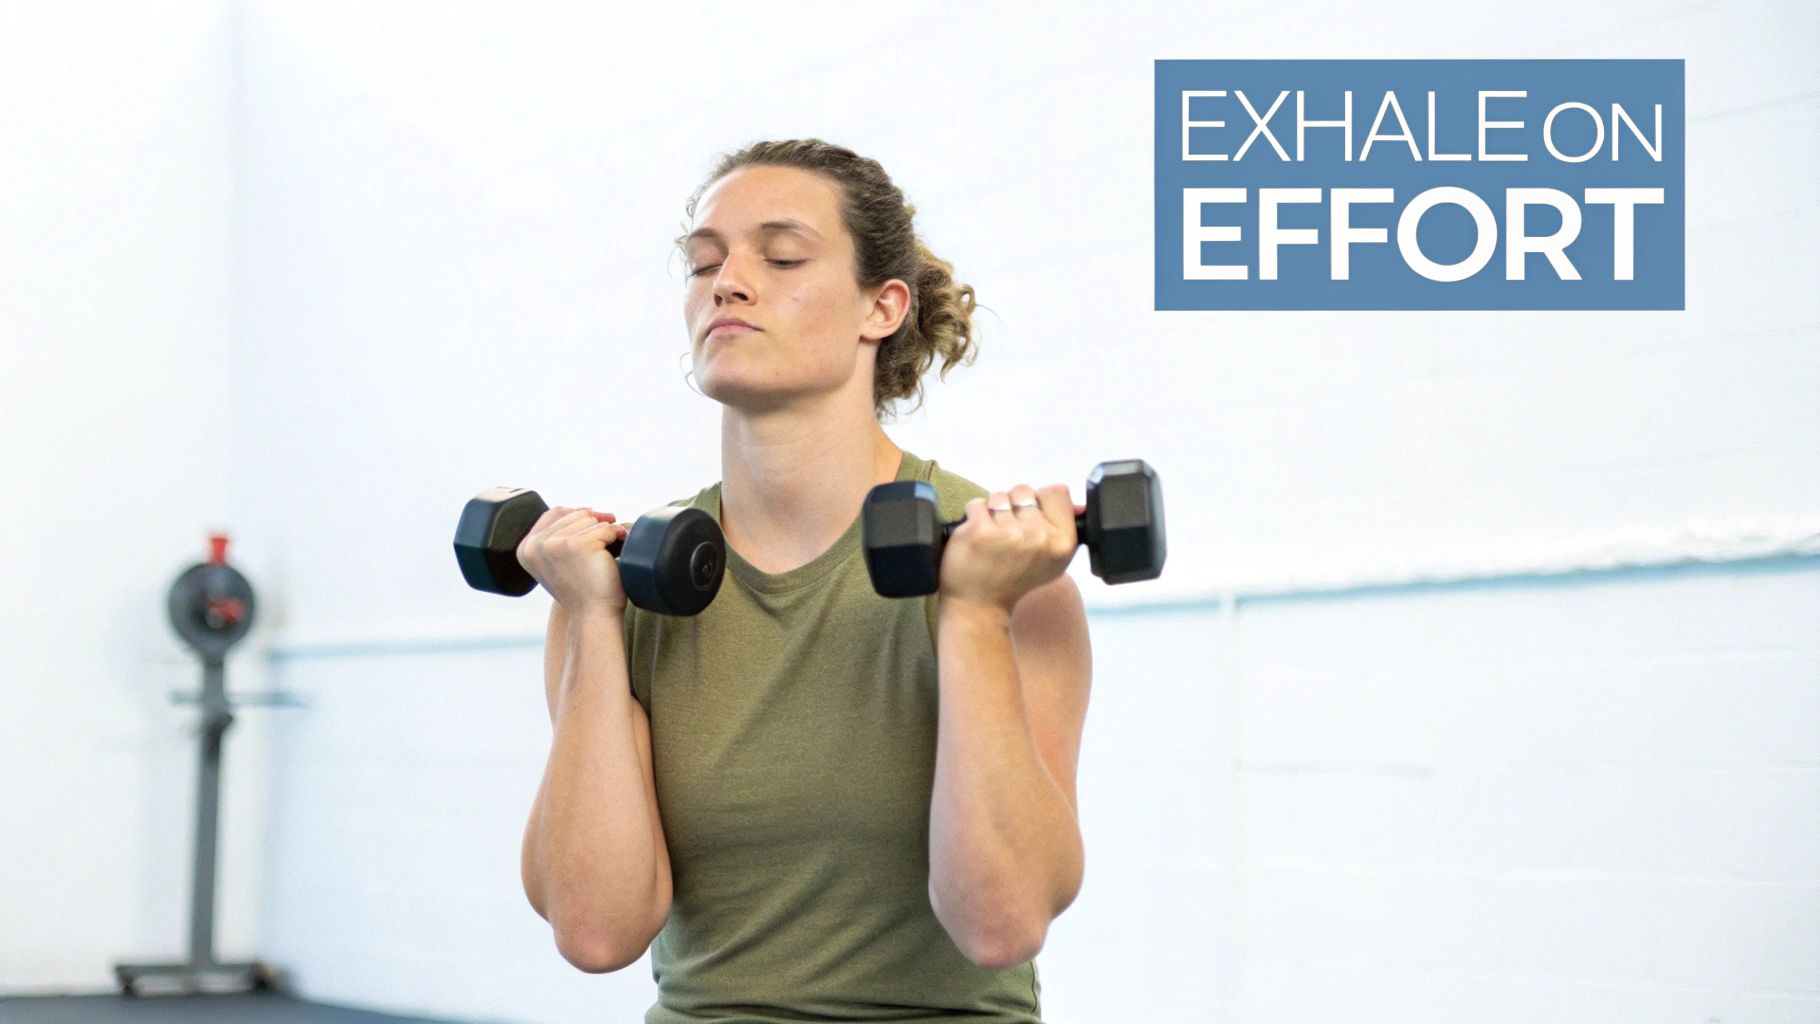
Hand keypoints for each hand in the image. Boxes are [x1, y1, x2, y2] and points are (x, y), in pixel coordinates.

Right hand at [515, 505, 629, 614]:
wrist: (592, 616)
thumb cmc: (583, 591)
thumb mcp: (561, 562)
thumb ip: (560, 537)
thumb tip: (587, 510)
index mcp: (526, 549)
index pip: (554, 513)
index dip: (578, 513)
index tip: (596, 520)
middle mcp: (536, 545)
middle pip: (575, 513)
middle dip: (595, 525)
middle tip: (605, 545)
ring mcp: (555, 544)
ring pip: (591, 520)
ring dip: (606, 533)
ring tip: (606, 555)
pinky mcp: (578, 545)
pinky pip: (606, 528)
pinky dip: (616, 539)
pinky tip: (613, 557)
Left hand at [936, 482, 1083, 615]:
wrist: (981, 606)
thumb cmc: (1017, 580)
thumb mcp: (1054, 560)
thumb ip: (1066, 528)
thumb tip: (1079, 505)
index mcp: (1063, 542)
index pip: (1057, 491)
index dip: (1041, 500)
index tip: (1031, 518)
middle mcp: (1040, 536)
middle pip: (1025, 490)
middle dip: (1014, 505)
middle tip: (1009, 532)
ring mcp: (1009, 533)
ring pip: (999, 496)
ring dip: (992, 511)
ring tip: (993, 536)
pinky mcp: (980, 531)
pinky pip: (977, 504)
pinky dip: (973, 517)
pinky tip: (977, 538)